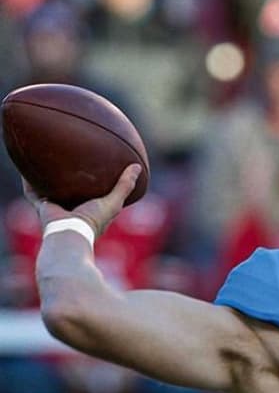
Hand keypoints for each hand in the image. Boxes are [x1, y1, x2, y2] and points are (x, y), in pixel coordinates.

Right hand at [22, 164, 141, 238]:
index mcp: (91, 211)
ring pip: (52, 191)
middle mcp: (73, 210)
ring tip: (46, 160)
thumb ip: (125, 185)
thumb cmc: (93, 220)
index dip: (97, 185)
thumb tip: (137, 166)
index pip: (95, 196)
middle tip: (70, 160)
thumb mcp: (114, 201)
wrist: (69, 232)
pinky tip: (26, 166)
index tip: (100, 170)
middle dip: (71, 180)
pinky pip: (32, 190)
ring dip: (49, 179)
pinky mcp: (43, 206)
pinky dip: (28, 180)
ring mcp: (57, 208)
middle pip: (71, 193)